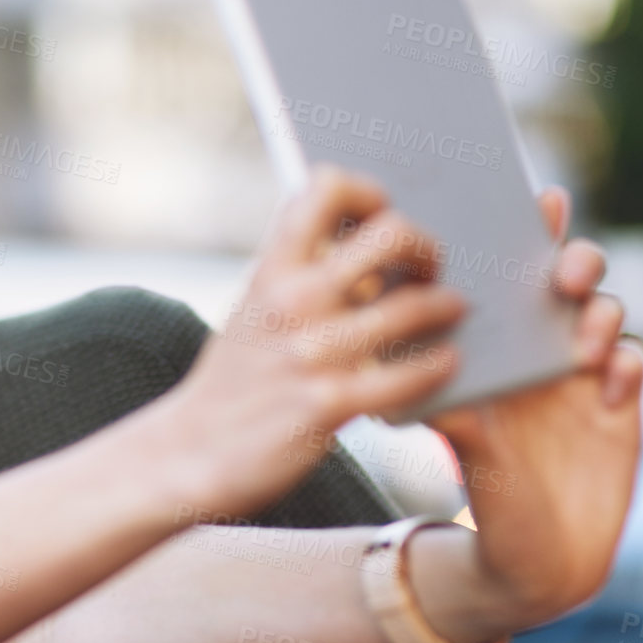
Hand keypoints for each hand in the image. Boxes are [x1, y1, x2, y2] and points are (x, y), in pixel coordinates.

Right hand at [174, 165, 465, 518]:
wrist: (188, 454)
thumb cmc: (233, 382)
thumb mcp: (251, 311)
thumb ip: (298, 276)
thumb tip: (363, 245)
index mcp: (270, 270)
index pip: (325, 189)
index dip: (369, 192)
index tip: (382, 215)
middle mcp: (291, 301)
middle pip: (392, 233)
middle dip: (426, 246)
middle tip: (428, 268)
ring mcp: (311, 352)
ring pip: (413, 306)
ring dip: (447, 306)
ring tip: (453, 310)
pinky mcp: (329, 404)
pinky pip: (409, 376)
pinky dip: (439, 366)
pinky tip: (447, 363)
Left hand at [422, 186, 642, 638]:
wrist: (532, 562)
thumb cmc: (486, 499)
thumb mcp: (465, 451)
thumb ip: (450, 412)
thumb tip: (409, 379)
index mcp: (493, 351)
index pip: (504, 279)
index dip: (520, 237)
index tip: (530, 205)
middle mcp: (537, 353)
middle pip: (564, 282)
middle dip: (571, 261)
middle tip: (561, 275)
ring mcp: (582, 376)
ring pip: (603, 313)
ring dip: (599, 311)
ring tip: (583, 335)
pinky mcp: (619, 406)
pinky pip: (634, 364)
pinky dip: (627, 364)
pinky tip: (610, 384)